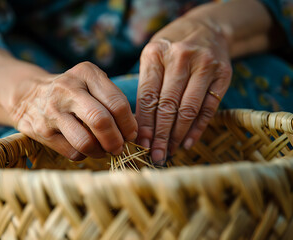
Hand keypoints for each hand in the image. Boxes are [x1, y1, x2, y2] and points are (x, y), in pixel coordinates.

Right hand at [11, 62, 137, 160]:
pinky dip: (85, 155)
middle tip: (120, 147)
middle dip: (116, 141)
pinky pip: (73, 152)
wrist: (27, 94)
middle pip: (101, 121)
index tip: (131, 134)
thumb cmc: (71, 91)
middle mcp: (68, 89)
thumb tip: (134, 132)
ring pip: (86, 142)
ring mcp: (52, 111)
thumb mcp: (90, 82)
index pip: (117, 103)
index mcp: (86, 73)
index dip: (129, 125)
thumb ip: (112, 100)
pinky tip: (85, 148)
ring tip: (104, 150)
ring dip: (101, 152)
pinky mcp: (41, 131)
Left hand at [136, 17, 231, 163]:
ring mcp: (204, 65)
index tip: (141, 144)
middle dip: (160, 135)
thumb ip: (147, 86)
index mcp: (156, 54)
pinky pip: (208, 107)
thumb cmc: (172, 48)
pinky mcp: (223, 74)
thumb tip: (141, 127)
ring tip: (169, 152)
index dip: (145, 124)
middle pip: (168, 105)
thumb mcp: (153, 57)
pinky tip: (188, 142)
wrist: (207, 27)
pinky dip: (198, 128)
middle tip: (156, 155)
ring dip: (178, 135)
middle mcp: (180, 58)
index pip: (148, 96)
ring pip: (188, 109)